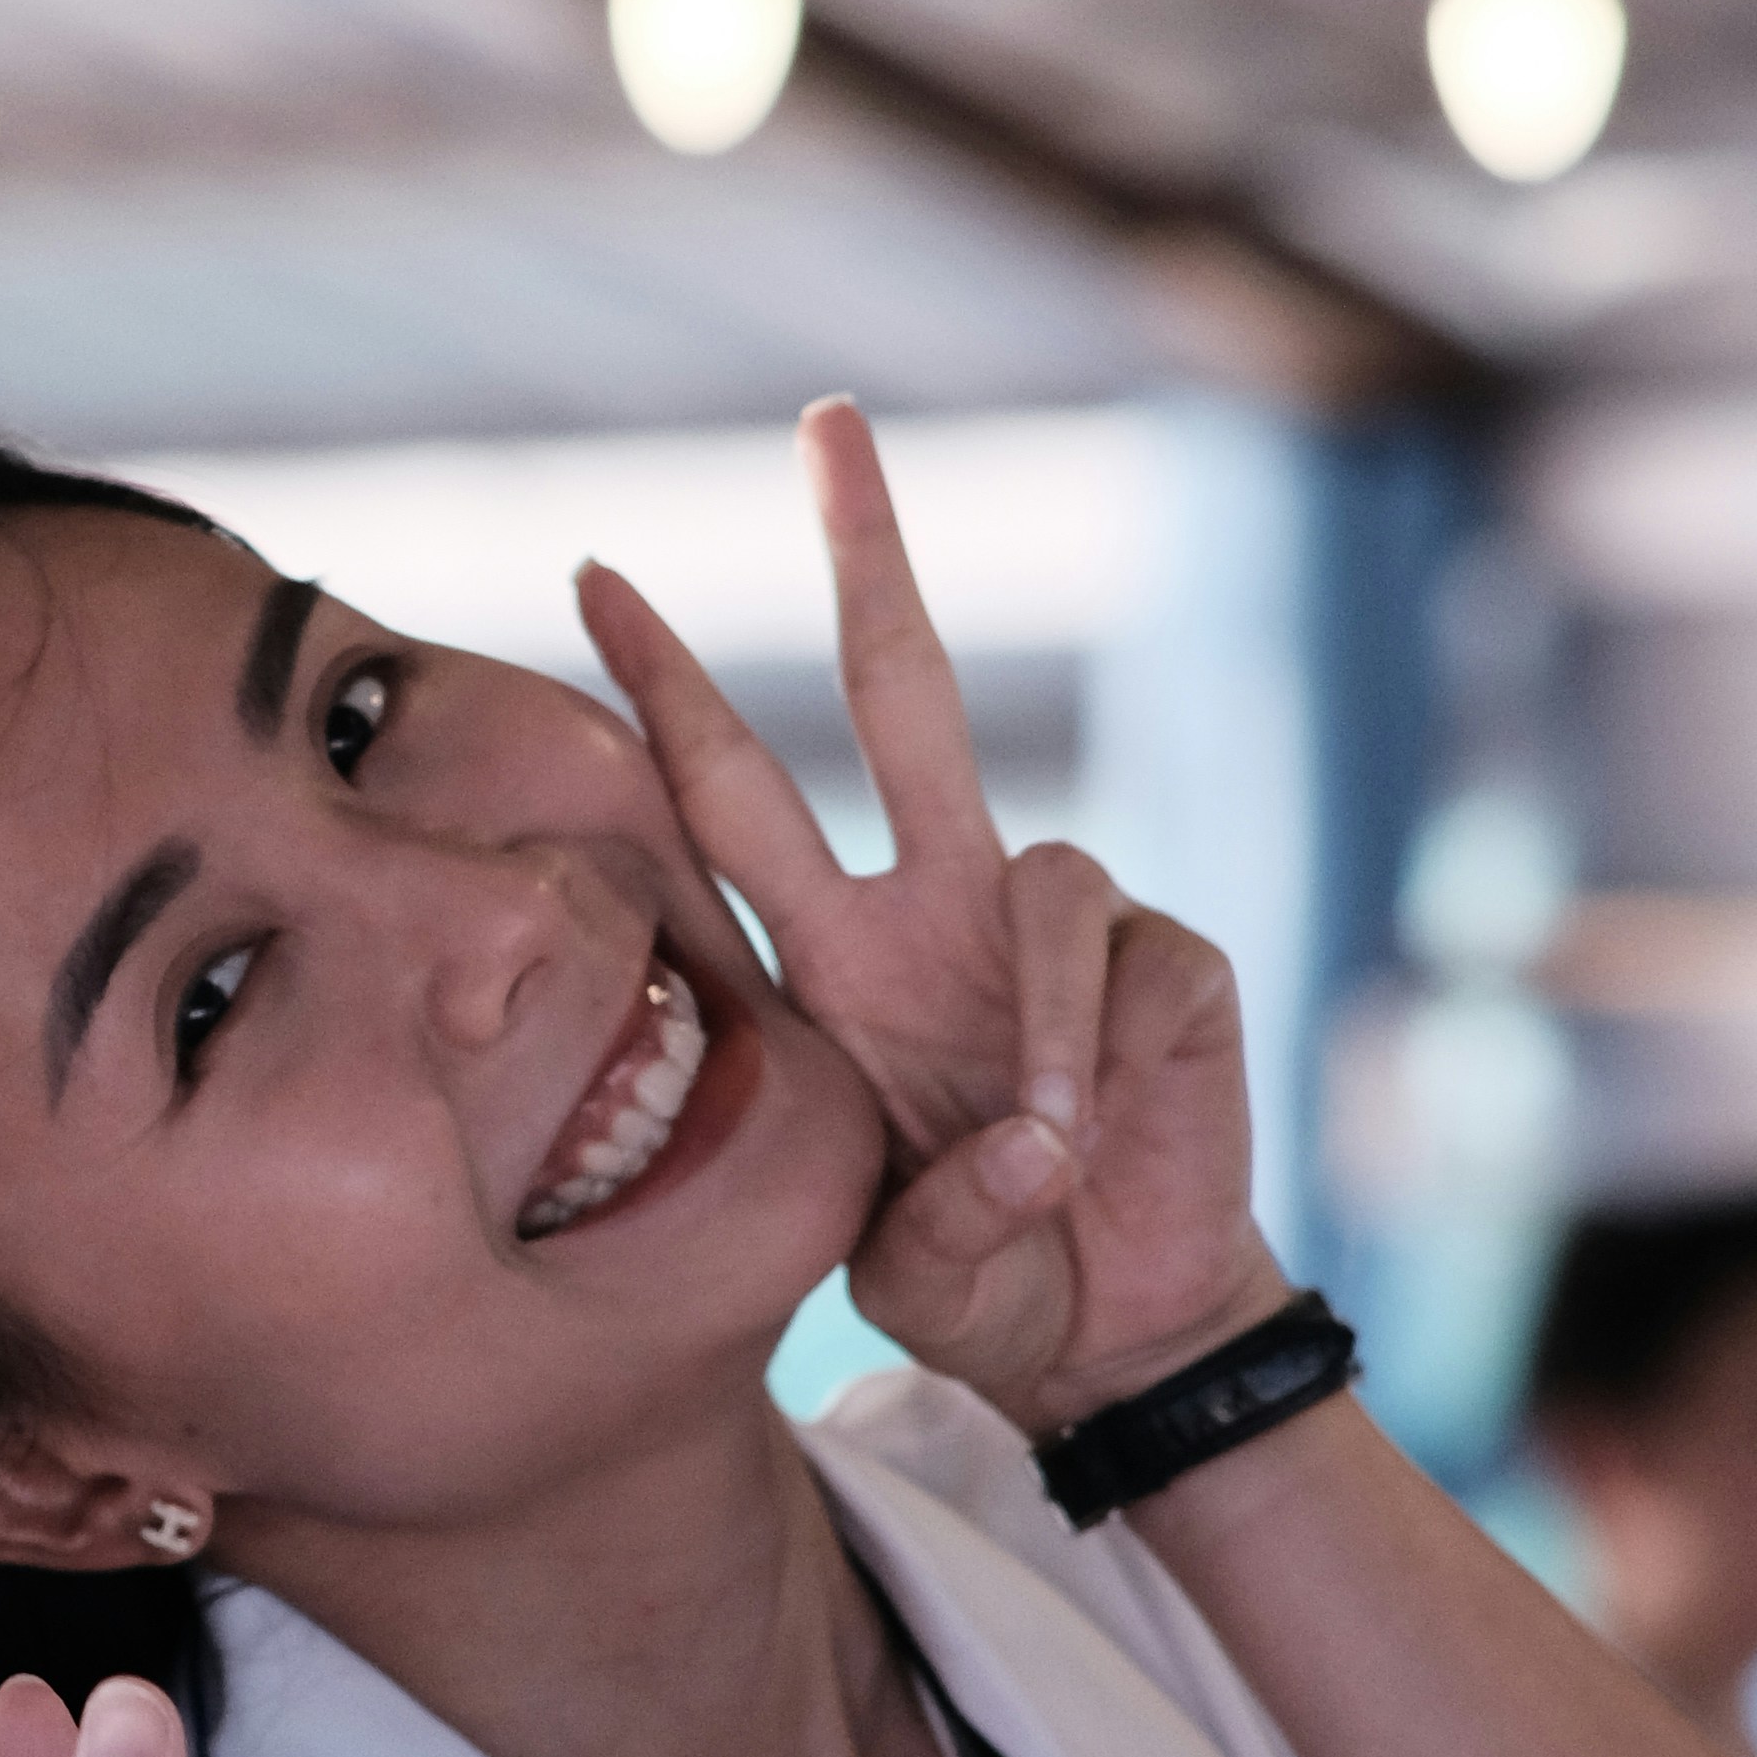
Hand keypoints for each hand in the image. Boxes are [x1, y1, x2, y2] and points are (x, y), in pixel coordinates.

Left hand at [577, 398, 1283, 1435]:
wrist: (1114, 1332)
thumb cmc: (982, 1281)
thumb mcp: (896, 1267)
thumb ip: (924, 1219)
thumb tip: (1021, 1138)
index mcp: (832, 959)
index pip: (729, 799)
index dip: (667, 695)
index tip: (594, 577)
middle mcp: (931, 908)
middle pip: (895, 690)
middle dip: (866, 554)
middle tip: (829, 424)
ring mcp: (1046, 923)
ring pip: (1031, 851)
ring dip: (1025, 1016)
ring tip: (1027, 1148)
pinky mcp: (1163, 958)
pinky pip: (1107, 951)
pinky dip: (1080, 1045)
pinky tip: (1078, 1135)